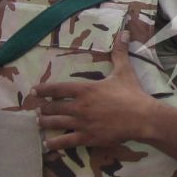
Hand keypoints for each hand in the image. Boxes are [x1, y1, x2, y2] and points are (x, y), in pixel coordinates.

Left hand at [32, 33, 156, 152]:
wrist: (143, 117)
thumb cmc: (132, 94)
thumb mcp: (124, 71)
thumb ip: (119, 52)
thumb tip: (124, 32)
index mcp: (85, 89)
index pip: (57, 88)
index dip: (42, 90)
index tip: (33, 91)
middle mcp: (79, 106)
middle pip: (53, 107)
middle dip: (43, 108)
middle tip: (37, 109)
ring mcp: (82, 123)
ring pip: (55, 124)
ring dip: (45, 123)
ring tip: (38, 123)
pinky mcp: (88, 137)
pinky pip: (66, 141)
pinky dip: (54, 143)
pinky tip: (47, 144)